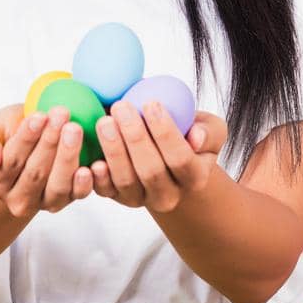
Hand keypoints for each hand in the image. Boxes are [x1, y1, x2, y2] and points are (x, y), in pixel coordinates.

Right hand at [0, 102, 93, 218]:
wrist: (29, 142)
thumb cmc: (8, 133)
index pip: (11, 161)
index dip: (26, 138)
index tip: (40, 116)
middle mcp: (17, 199)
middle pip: (35, 173)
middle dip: (50, 142)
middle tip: (62, 114)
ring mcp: (43, 203)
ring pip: (56, 186)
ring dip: (67, 157)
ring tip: (75, 129)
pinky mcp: (66, 200)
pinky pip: (76, 195)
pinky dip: (85, 183)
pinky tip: (91, 166)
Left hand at [90, 102, 228, 211]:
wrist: (166, 155)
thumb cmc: (188, 134)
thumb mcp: (209, 128)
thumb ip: (209, 131)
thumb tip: (196, 138)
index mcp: (195, 178)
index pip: (181, 159)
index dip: (166, 133)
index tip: (152, 103)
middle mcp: (169, 195)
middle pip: (151, 171)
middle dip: (135, 138)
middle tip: (122, 107)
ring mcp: (141, 198)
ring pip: (126, 181)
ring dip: (113, 150)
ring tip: (104, 121)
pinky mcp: (117, 197)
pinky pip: (105, 191)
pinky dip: (98, 176)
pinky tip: (93, 157)